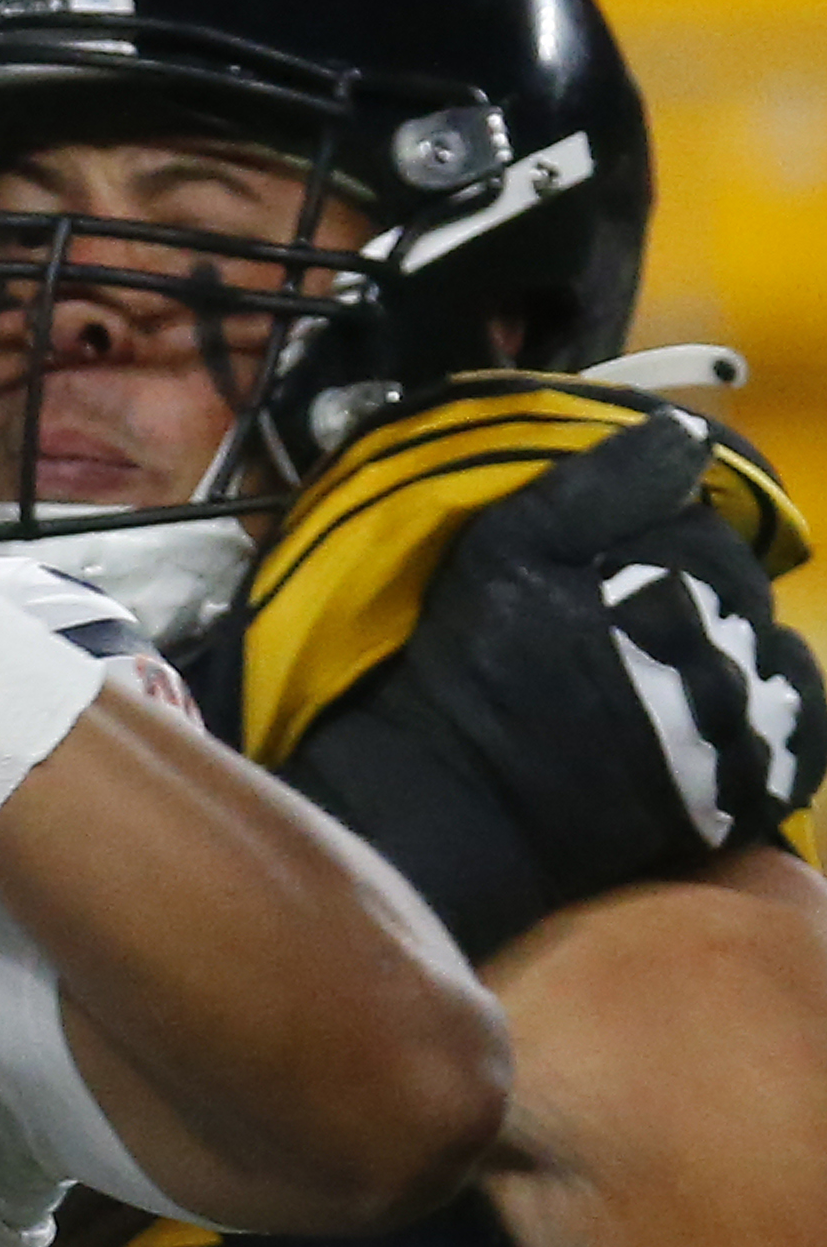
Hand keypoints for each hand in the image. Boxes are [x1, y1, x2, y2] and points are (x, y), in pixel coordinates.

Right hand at [287, 407, 821, 957]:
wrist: (454, 812)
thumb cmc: (469, 676)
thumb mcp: (503, 551)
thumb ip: (597, 486)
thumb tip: (687, 434)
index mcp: (678, 584)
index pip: (705, 530)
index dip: (655, 539)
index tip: (602, 566)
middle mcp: (730, 651)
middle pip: (744, 596)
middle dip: (699, 598)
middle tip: (627, 627)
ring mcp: (746, 727)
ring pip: (782, 662)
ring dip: (739, 659)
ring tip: (672, 679)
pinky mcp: (749, 794)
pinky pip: (808, 738)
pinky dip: (786, 721)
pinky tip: (737, 719)